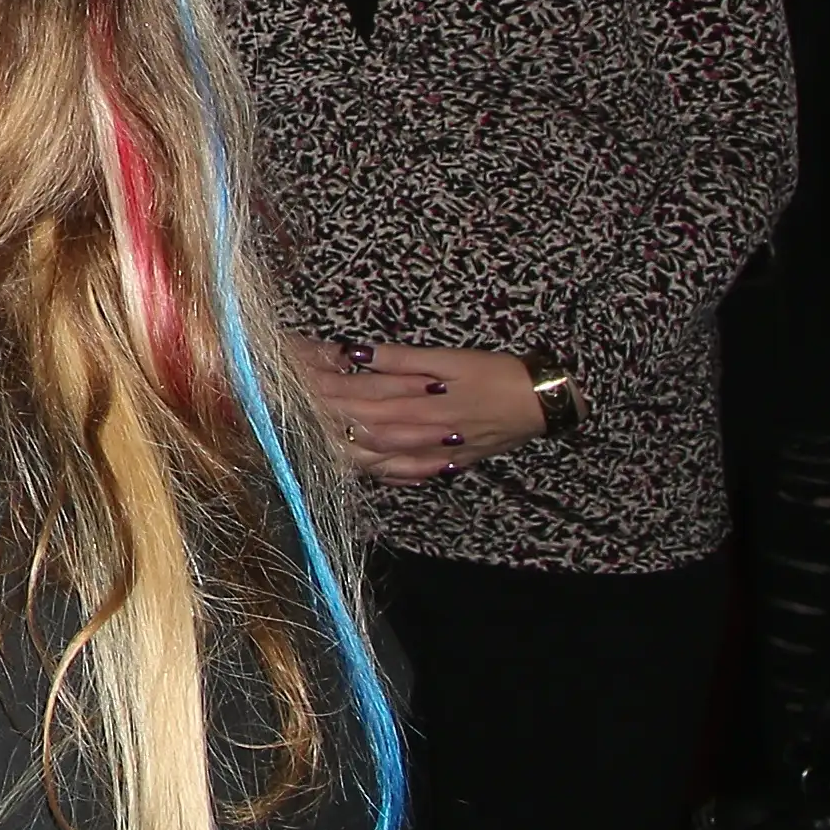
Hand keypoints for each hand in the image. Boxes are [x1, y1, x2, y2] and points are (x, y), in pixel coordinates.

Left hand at [295, 340, 546, 484]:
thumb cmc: (498, 374)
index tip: (292, 378)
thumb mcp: (451, 359)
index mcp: (414, 405)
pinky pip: (401, 475)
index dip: (320, 389)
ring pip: (371, 457)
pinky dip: (375, 472)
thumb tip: (357, 354)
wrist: (541, 405)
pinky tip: (357, 467)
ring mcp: (428, 455)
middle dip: (318, 416)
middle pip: (355, 428)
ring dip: (336, 445)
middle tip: (288, 403)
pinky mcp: (443, 464)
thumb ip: (401, 360)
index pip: (354, 399)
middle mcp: (416, 436)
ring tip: (306, 436)